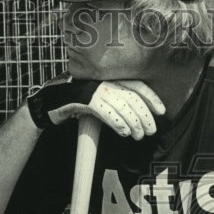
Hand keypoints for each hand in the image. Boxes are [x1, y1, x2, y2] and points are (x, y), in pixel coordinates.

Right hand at [26, 75, 164, 139]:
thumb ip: (117, 100)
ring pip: (122, 106)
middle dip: (145, 115)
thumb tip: (139, 114)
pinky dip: (119, 124)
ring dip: (134, 123)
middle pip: (132, 97)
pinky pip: (108, 113)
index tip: (162, 111)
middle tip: (152, 131)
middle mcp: (104, 80)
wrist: (51, 102)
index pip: (137, 85)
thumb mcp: (100, 98)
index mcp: (110, 77)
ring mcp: (95, 89)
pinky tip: (124, 133)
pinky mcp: (86, 100)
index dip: (151, 98)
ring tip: (140, 136)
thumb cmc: (78, 102)